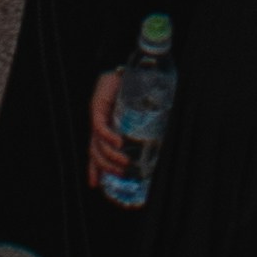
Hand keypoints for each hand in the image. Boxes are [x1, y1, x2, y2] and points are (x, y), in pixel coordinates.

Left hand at [83, 67, 133, 190]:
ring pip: (97, 142)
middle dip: (106, 166)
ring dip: (110, 156)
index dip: (94, 169)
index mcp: (104, 128)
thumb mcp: (139, 116)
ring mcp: (96, 116)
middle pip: (95, 151)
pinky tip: (118, 142)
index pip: (95, 152)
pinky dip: (109, 137)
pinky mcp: (98, 106)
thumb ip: (145, 130)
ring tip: (124, 162)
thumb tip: (162, 147)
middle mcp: (97, 124)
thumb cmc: (135, 92)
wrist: (130, 70)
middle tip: (121, 173)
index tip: (95, 185)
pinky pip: (99, 126)